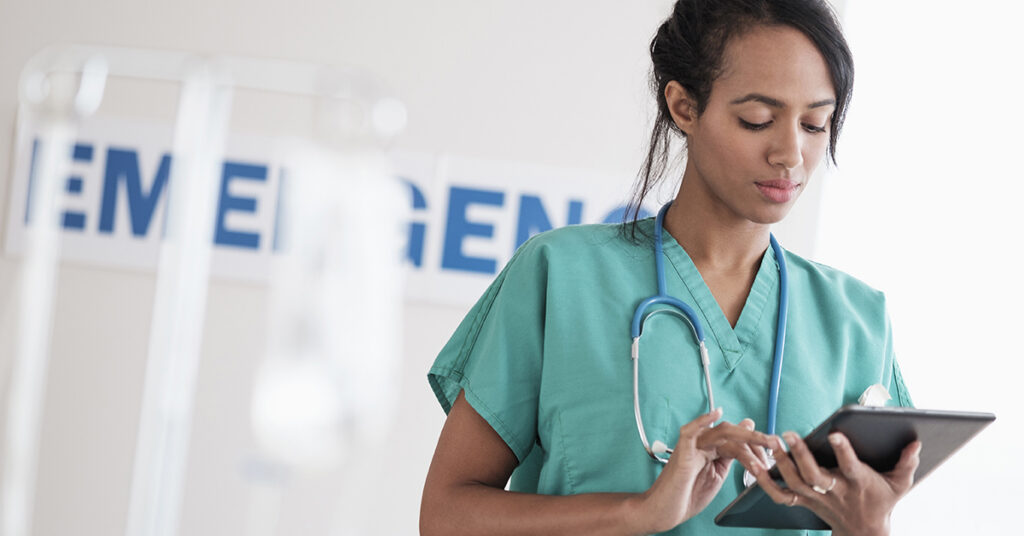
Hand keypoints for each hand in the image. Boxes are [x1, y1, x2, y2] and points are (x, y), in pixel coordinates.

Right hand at [637, 408, 774, 532]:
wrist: (664, 511)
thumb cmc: (686, 496)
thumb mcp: (717, 475)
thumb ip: (732, 455)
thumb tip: (746, 431)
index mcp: (711, 450)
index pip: (738, 440)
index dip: (757, 446)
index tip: (773, 455)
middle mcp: (702, 445)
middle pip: (732, 433)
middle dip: (756, 438)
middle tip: (775, 444)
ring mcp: (691, 447)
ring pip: (720, 432)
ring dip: (746, 435)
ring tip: (764, 443)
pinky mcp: (682, 453)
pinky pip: (690, 432)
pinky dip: (701, 421)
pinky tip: (714, 414)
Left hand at [751, 431, 921, 535]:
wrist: (865, 532)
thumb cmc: (882, 501)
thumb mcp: (900, 485)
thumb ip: (908, 463)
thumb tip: (916, 442)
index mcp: (858, 483)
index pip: (851, 467)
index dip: (844, 451)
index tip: (835, 434)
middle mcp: (835, 491)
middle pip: (814, 476)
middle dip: (800, 455)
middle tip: (788, 433)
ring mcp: (816, 498)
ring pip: (794, 483)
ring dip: (780, 463)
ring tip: (770, 441)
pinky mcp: (804, 502)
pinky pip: (781, 495)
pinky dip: (766, 482)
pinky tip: (755, 465)